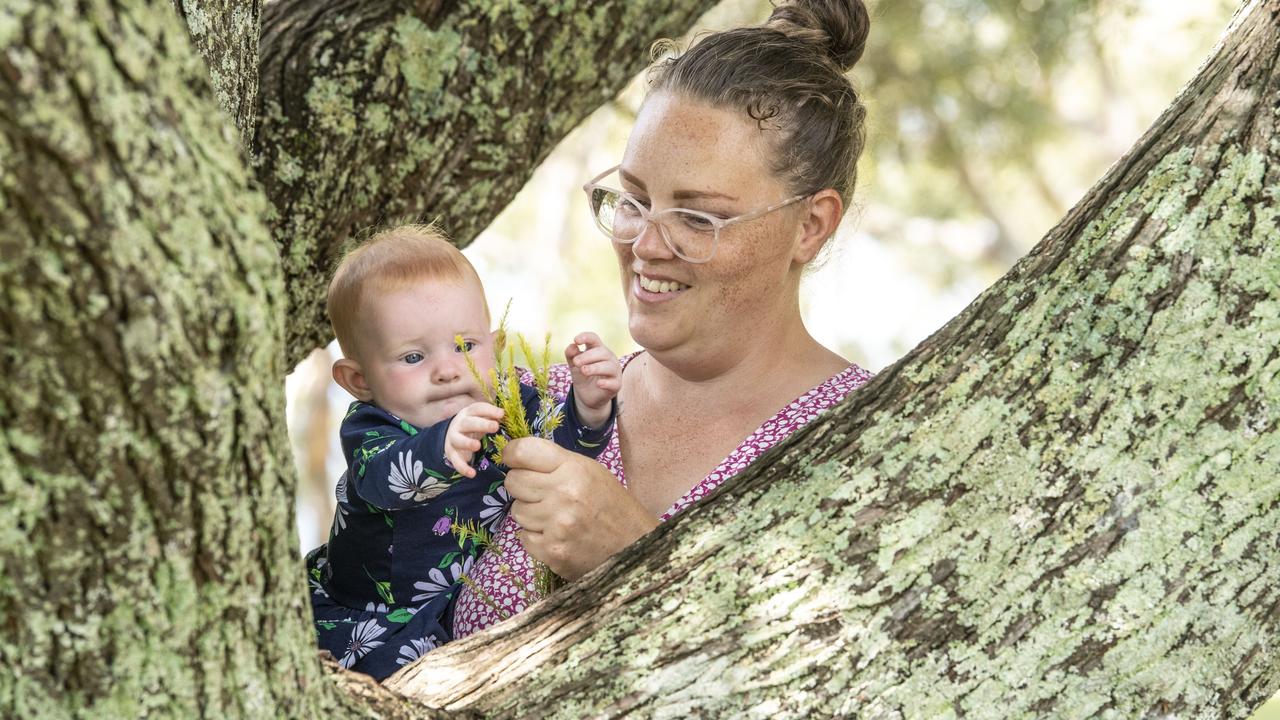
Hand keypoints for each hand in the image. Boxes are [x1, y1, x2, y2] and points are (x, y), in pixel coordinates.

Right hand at [444, 402, 503, 477]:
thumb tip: (504, 414)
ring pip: (458, 440)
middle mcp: (458, 425)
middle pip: (468, 423)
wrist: (452, 436)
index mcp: (467, 413)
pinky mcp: (451, 454)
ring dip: (467, 443)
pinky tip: (472, 474)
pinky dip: (463, 468)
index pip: (477, 409)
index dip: (489, 410)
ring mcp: (453, 439)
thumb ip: (492, 416)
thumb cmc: (473, 425)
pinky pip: (456, 461)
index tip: (502, 414)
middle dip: (481, 424)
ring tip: (477, 446)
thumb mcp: (481, 418)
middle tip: (495, 427)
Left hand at [503, 437, 658, 579]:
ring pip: (517, 511)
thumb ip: (557, 463)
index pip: (523, 451)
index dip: (512, 454)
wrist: (637, 548)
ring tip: (555, 516)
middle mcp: (564, 494)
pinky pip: (524, 537)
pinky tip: (557, 535)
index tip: (513, 459)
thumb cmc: (613, 506)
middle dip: (522, 486)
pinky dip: (536, 537)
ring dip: (531, 513)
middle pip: (513, 481)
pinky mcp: (552, 552)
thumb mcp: (592, 472)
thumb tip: (517, 458)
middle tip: (541, 492)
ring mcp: (557, 525)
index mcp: (575, 469)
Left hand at [565, 332, 619, 428]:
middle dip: (588, 356)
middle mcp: (608, 358)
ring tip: (583, 371)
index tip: (576, 340)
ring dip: (595, 368)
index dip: (586, 337)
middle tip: (576, 362)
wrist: (587, 395)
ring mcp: (614, 371)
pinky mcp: (616, 385)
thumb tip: (572, 345)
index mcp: (597, 349)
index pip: (594, 339)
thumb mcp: (574, 365)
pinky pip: (614, 382)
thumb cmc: (582, 375)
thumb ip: (571, 355)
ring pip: (609, 366)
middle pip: (602, 352)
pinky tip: (598, 384)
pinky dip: (606, 382)